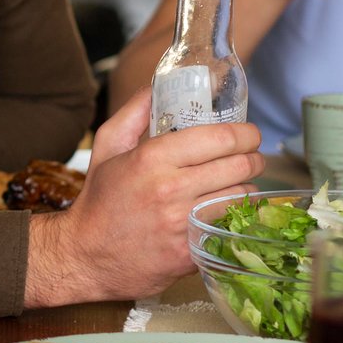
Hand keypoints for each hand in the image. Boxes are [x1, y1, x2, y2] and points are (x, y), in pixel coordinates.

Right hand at [26, 89, 262, 305]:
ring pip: (239, 198)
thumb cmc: (100, 201)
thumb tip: (157, 84)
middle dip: (254, 158)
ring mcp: (183, 224)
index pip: (219, 138)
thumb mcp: (107, 147)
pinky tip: (227, 211)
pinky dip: (234, 218)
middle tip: (252, 156)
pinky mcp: (191, 252)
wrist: (88, 257)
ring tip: (239, 183)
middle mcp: (171, 189)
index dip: (245, 133)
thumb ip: (134, 112)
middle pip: (238, 166)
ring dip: (245, 188)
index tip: (250, 133)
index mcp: (152, 159)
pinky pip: (230, 228)